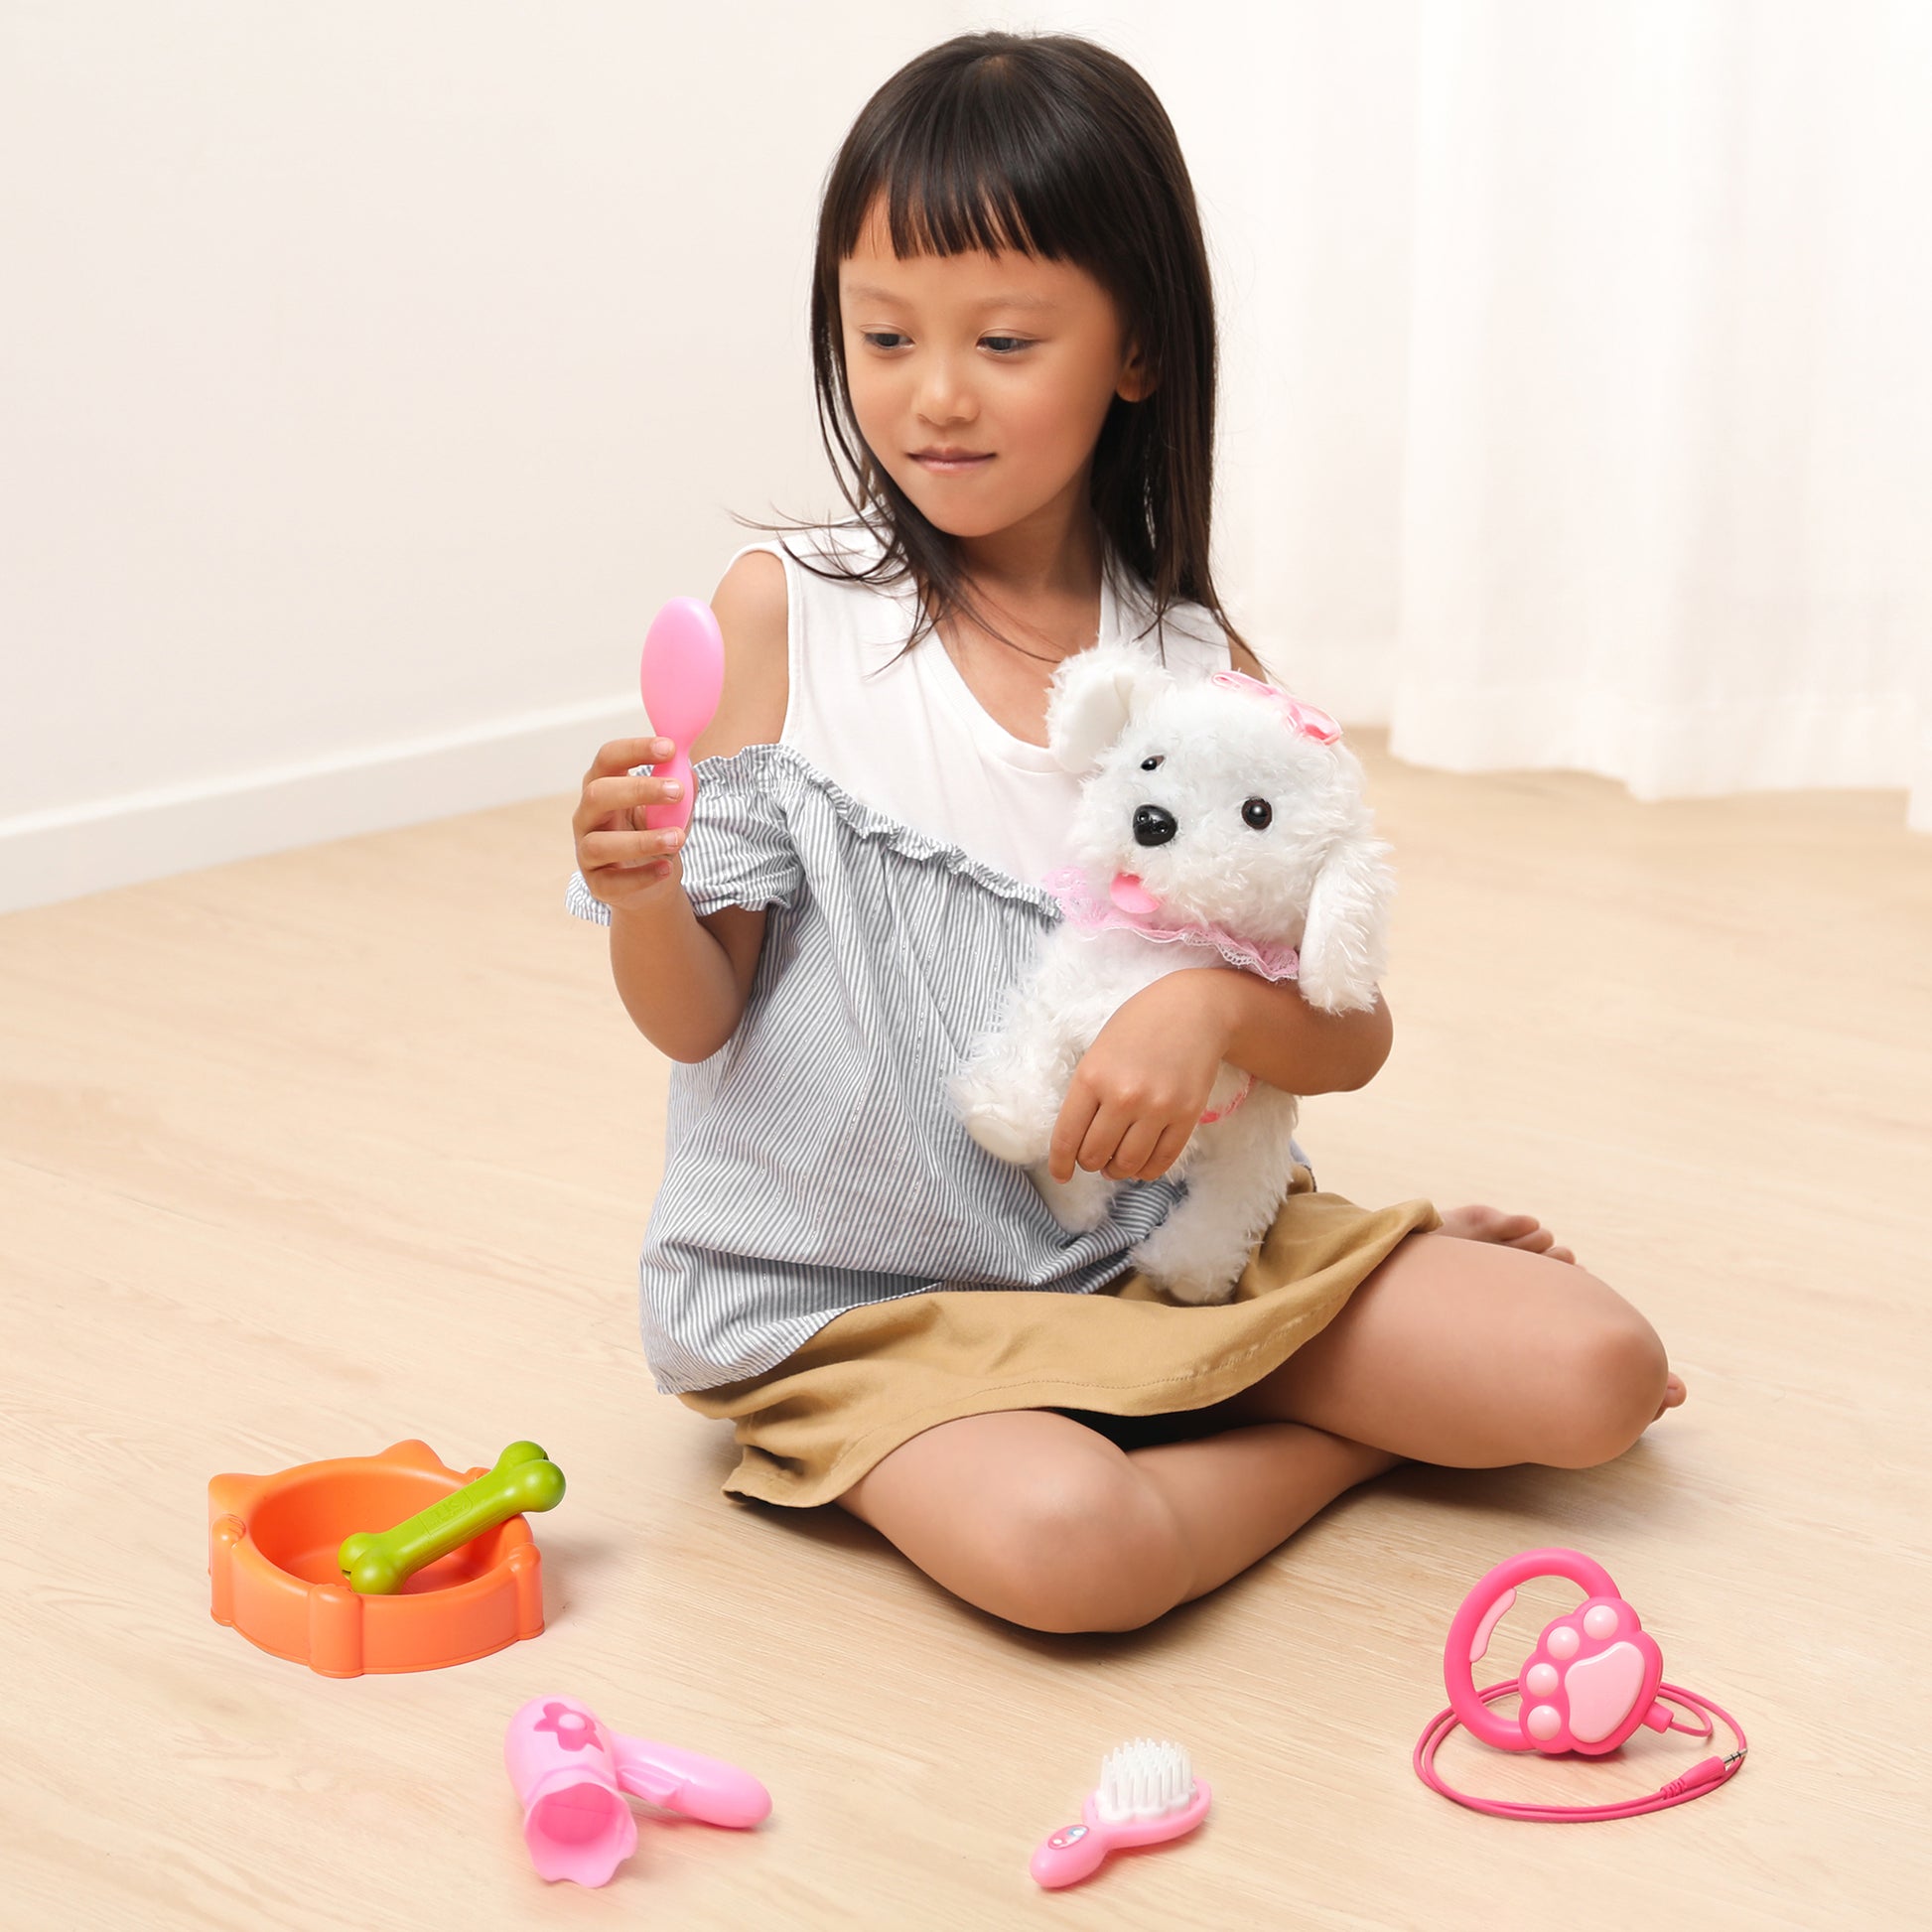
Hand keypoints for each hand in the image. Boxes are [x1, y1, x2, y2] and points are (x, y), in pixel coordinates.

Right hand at [572, 736, 691, 916]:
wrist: (654, 882)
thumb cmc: (657, 833)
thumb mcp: (672, 808)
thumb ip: (681, 789)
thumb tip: (687, 769)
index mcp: (604, 786)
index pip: (608, 758)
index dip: (635, 749)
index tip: (670, 747)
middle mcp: (587, 815)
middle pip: (597, 793)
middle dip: (639, 789)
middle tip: (677, 791)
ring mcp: (586, 851)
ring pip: (600, 843)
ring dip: (642, 840)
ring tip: (677, 838)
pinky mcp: (596, 884)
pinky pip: (612, 882)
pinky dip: (642, 876)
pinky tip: (666, 868)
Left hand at [1048, 973, 1233, 1184]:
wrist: (1194, 1008)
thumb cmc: (1140, 1024)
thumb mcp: (1099, 1050)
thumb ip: (1087, 1091)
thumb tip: (1077, 1137)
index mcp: (1092, 1076)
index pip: (1067, 1137)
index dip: (1060, 1163)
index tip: (1062, 1174)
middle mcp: (1123, 1096)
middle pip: (1095, 1155)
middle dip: (1090, 1163)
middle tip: (1093, 1159)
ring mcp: (1158, 1108)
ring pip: (1128, 1164)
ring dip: (1117, 1170)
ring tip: (1115, 1164)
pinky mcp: (1187, 1116)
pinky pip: (1162, 1160)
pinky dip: (1147, 1170)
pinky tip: (1141, 1165)